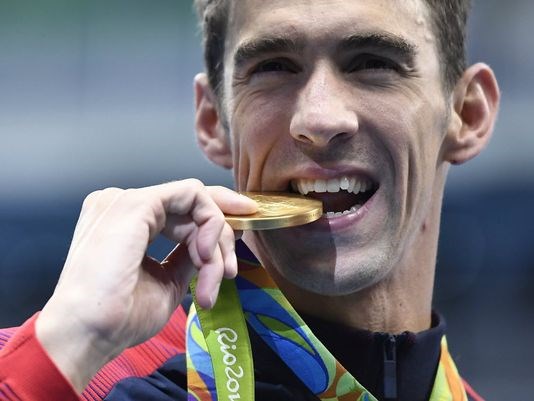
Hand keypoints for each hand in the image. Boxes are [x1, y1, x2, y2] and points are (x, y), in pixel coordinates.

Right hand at [35, 180, 256, 391]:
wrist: (88, 333)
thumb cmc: (120, 317)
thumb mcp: (167, 281)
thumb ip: (187, 256)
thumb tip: (212, 245)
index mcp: (124, 222)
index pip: (179, 208)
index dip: (215, 218)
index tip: (244, 230)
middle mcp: (122, 204)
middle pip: (192, 202)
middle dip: (222, 235)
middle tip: (230, 271)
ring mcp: (127, 200)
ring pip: (196, 201)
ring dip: (216, 241)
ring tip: (215, 279)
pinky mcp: (137, 203)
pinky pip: (193, 196)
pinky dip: (209, 223)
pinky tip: (205, 257)